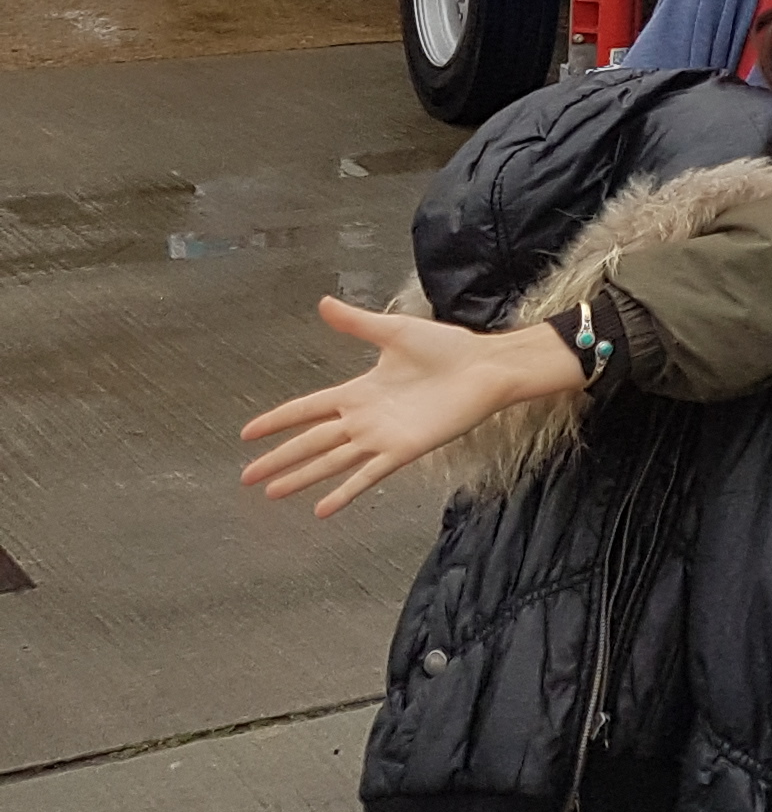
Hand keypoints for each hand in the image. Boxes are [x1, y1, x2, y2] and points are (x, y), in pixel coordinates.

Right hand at [238, 300, 582, 514]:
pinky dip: (344, 492)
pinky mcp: (404, 450)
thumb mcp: (394, 332)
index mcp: (358, 391)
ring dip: (301, 477)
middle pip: (310, 441)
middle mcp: (364, 419)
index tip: (247, 433)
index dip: (277, 420)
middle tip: (246, 477)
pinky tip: (321, 509)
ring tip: (271, 493)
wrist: (485, 367)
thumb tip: (323, 302)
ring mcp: (381, 437)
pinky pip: (368, 475)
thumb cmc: (446, 348)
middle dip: (278, 458)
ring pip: (331, 462)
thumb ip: (357, 322)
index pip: (306, 409)